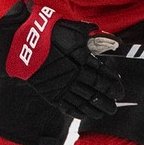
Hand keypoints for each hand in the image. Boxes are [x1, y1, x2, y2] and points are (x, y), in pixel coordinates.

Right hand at [0, 2, 123, 119]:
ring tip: (103, 113)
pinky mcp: (51, 93)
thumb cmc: (49, 33)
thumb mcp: (72, 29)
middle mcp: (75, 75)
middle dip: (107, 99)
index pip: (103, 75)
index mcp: (83, 60)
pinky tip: (84, 116)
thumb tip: (108, 37)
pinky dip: (77, 112)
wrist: (24, 44)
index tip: (119, 91)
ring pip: (84, 101)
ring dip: (95, 108)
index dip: (112, 84)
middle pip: (96, 91)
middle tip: (115, 106)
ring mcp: (63, 86)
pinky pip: (68, 106)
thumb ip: (90, 34)